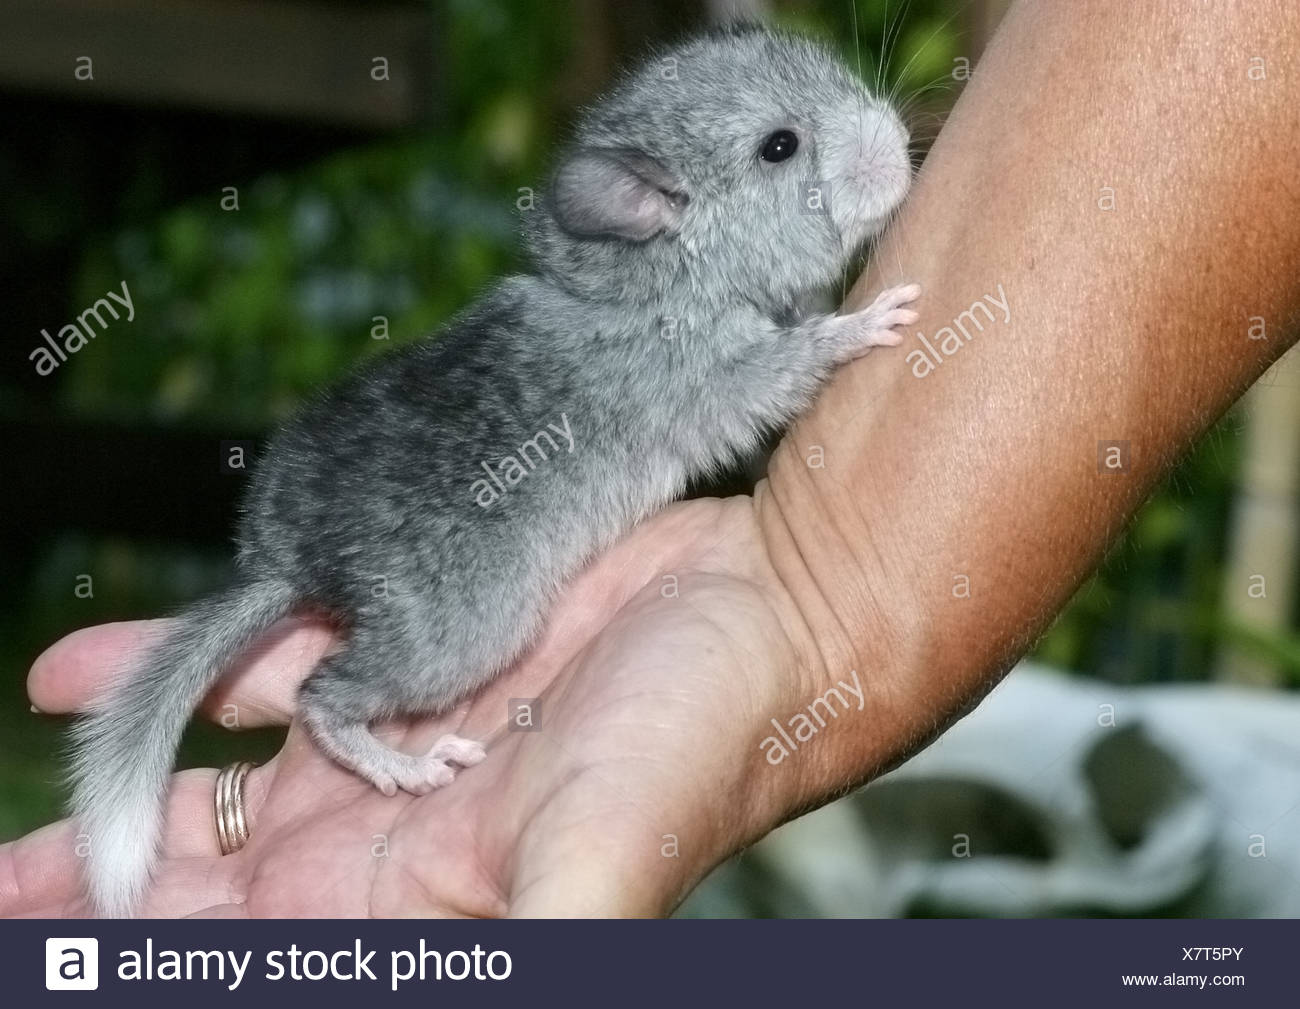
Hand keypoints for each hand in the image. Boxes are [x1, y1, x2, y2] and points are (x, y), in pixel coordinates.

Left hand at [2, 495, 828, 916]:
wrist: (766, 611)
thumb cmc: (704, 742)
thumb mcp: (594, 873)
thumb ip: (518, 949)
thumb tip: (461, 980)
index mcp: (422, 908)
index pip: (251, 957)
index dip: (146, 960)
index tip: (46, 953)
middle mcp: (397, 832)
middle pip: (213, 879)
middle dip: (98, 885)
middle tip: (5, 890)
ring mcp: (399, 731)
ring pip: (227, 771)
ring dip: (120, 780)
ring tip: (34, 782)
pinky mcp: (410, 639)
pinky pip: (275, 658)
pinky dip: (185, 664)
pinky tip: (89, 662)